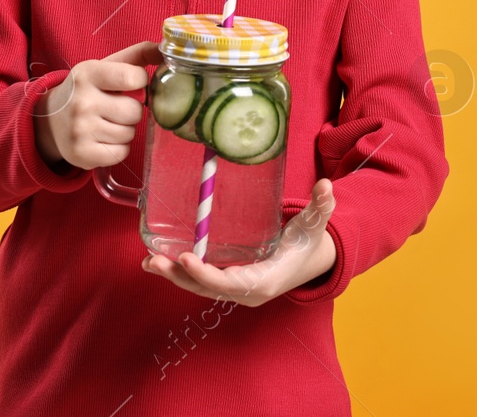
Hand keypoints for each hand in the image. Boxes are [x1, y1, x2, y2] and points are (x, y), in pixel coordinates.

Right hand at [34, 41, 155, 170]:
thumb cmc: (88, 89)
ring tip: (107, 122)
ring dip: (125, 129)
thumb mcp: (105, 66)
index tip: (131, 83)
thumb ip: (138, 55)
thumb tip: (166, 48)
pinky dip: (117, 148)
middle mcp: (82, 101)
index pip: (134, 77)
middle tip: (115, 107)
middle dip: (131, 110)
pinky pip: (121, 153)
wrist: (51, 119)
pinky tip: (103, 139)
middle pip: (135, 111)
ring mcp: (80, 130)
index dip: (140, 82)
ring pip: (129, 133)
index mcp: (88, 73)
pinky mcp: (82, 154)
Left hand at [142, 178, 336, 306]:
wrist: (309, 262)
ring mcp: (235, 290)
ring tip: (148, 261)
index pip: (231, 282)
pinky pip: (200, 282)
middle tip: (155, 259)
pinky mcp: (228, 283)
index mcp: (266, 280)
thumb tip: (327, 185)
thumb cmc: (308, 242)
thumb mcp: (315, 225)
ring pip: (200, 287)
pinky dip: (178, 274)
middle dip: (181, 276)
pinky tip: (156, 261)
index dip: (207, 274)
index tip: (185, 259)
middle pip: (208, 288)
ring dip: (173, 276)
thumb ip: (320, 206)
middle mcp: (247, 291)